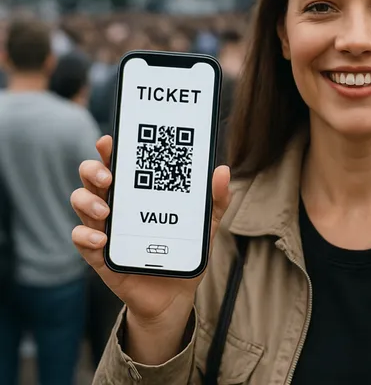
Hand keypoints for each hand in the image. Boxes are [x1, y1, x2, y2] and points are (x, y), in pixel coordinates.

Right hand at [70, 135, 231, 326]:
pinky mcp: (100, 256)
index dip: (109, 149)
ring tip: (106, 211)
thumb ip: (216, 199)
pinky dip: (86, 237)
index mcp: (137, 192)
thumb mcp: (205, 224)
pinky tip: (103, 239)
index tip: (110, 141)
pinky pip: (81, 240)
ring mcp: (105, 229)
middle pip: (91, 178)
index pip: (118, 163)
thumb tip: (223, 171)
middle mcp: (117, 205)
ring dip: (88, 201)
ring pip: (81, 203)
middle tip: (109, 177)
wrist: (176, 295)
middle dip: (93, 171)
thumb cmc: (184, 252)